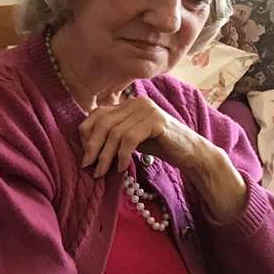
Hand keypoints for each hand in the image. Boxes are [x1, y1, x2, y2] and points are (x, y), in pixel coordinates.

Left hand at [78, 94, 208, 177]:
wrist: (188, 152)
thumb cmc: (157, 146)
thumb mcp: (129, 138)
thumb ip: (111, 136)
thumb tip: (85, 147)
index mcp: (127, 103)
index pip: (97, 114)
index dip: (86, 135)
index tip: (86, 156)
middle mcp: (136, 102)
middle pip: (103, 123)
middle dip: (92, 147)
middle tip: (88, 167)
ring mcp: (147, 109)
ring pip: (115, 133)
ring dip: (105, 156)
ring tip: (102, 172)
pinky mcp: (156, 120)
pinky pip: (129, 139)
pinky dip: (122, 155)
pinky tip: (122, 168)